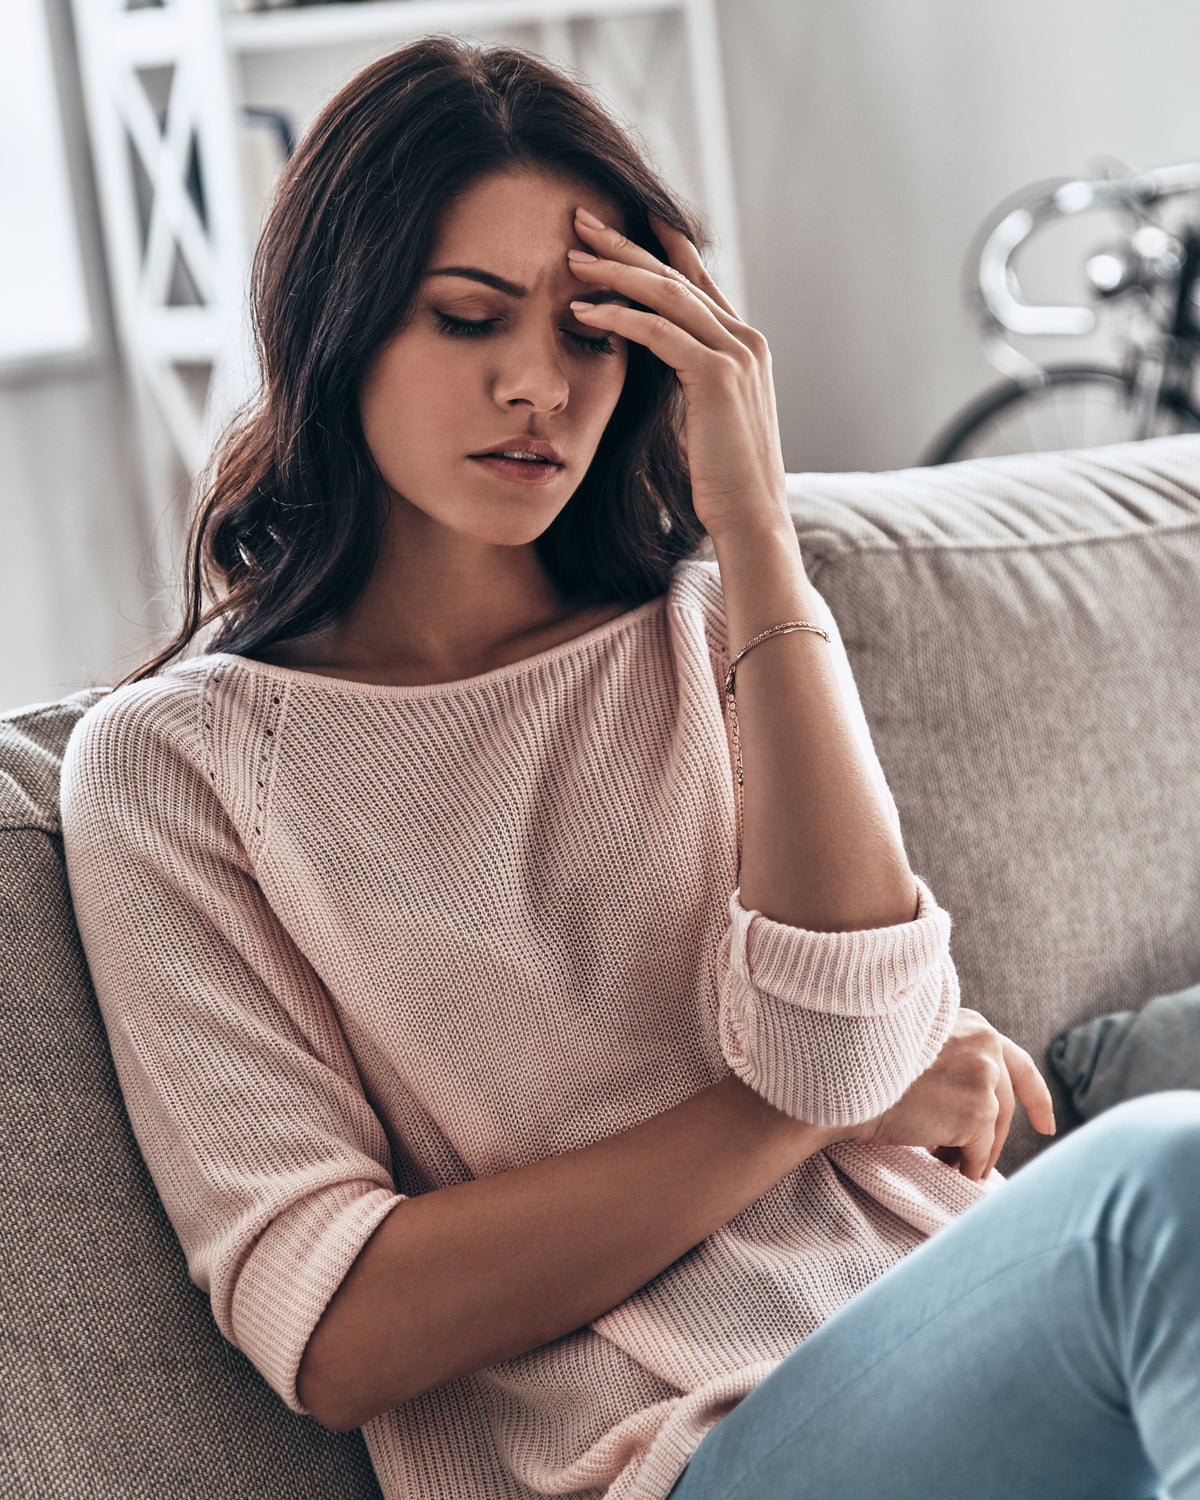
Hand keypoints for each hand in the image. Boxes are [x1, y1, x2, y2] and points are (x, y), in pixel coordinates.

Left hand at [567, 207, 788, 541]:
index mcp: (744, 345)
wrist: (752, 518)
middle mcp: (745, 339)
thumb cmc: (722, 482)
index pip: (697, 279)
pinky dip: (617, 317)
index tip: (623, 216)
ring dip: (615, 271)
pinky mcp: (717, 376)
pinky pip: (658, 331)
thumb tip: (655, 368)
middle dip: (627, 242)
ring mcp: (736, 353)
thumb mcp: (705, 419)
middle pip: (677, 275)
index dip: (660, 245)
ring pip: (666, 294)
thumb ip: (688, 382)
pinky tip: (581, 310)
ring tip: (571, 256)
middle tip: (581, 216)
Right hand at [847, 1009, 1056, 1180]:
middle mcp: (985, 1042)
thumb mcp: (917, 1044)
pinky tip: (944, 1171)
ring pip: (993, 1130)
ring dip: (974, 1154)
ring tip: (948, 1166)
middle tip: (979, 1164)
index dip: (1035, 1097)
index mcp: (970, 1023)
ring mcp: (985, 1076)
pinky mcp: (978, 1111)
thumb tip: (972, 1110)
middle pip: (1006, 1102)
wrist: (841, 1077)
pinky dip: (965, 1168)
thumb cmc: (864, 1064)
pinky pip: (978, 1154)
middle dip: (995, 1137)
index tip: (1046, 1124)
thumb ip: (952, 1060)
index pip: (1016, 1061)